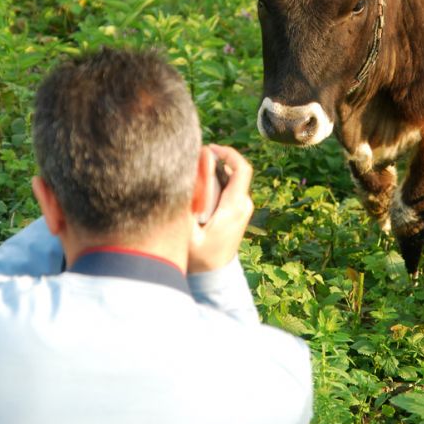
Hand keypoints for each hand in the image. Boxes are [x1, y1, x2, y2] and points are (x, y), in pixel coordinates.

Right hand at [188, 144, 253, 273]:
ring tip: (194, 173)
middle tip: (195, 159)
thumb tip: (180, 182)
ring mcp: (242, 208)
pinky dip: (216, 181)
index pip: (242, 169)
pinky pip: (230, 188)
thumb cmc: (200, 257)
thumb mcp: (189, 235)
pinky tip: (199, 187)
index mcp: (234, 206)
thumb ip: (186, 209)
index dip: (229, 153)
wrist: (215, 276)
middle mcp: (243, 204)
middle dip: (216, 160)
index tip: (211, 147)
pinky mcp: (238, 211)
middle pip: (234, 170)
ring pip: (231, 178)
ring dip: (215, 171)